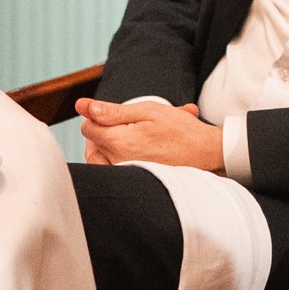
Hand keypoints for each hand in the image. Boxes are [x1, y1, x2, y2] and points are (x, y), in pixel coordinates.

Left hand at [77, 99, 224, 170]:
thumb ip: (112, 110)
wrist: (206, 154)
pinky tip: (133, 152)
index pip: (87, 127)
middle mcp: (118, 163)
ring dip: (107, 147)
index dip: (98, 116)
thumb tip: (82, 106)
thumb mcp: (148, 110)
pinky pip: (111, 172)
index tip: (116, 115)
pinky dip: (116, 161)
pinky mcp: (133, 183)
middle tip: (127, 126)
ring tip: (128, 138)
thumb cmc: (180, 130)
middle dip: (104, 131)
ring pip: (99, 159)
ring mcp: (125, 176)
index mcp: (119, 142)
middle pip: (92, 144)